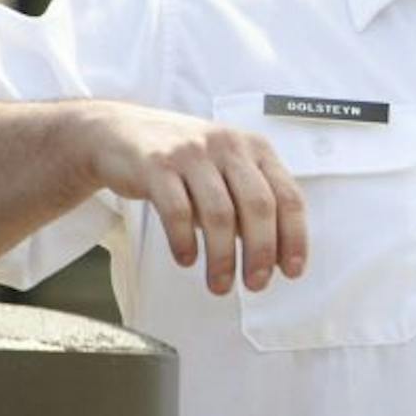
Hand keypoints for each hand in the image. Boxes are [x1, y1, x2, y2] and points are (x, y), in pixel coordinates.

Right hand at [74, 103, 307, 294]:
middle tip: (256, 284)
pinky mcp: (157, 165)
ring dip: (222, 257)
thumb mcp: (226, 170)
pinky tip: (187, 259)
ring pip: (219, 213)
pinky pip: (176, 210)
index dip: (294, 237)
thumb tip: (272, 253)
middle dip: (261, 252)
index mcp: (255, 149)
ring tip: (219, 284)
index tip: (292, 270)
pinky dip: (184, 241)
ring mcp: (193, 153)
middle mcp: (229, 146)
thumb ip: (249, 203)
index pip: (288, 196)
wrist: (121, 131)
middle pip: (258, 206)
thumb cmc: (183, 159)